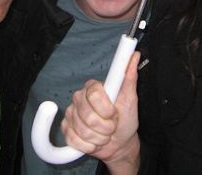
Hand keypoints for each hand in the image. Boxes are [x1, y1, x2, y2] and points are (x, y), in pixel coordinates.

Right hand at [61, 52, 140, 172]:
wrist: (119, 143)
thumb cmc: (125, 119)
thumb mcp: (131, 99)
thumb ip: (130, 77)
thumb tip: (134, 55)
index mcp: (93, 87)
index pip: (93, 94)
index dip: (105, 108)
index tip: (114, 114)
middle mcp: (79, 98)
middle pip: (87, 115)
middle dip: (104, 127)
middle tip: (111, 126)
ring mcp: (71, 113)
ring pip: (82, 130)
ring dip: (99, 138)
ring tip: (104, 135)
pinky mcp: (66, 129)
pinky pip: (73, 140)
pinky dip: (88, 146)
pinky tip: (94, 141)